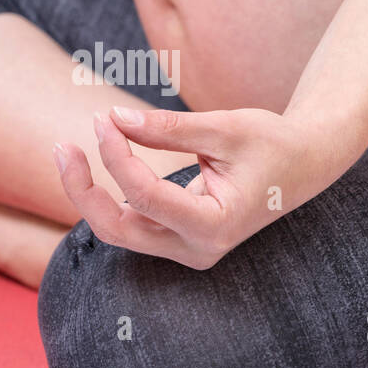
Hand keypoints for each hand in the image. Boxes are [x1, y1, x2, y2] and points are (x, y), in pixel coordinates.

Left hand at [53, 106, 334, 269]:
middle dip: (84, 191)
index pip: (148, 197)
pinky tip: (93, 162)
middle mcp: (198, 248)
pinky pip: (132, 224)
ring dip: (90, 195)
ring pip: (120, 231)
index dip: (118, 157)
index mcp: (216, 226)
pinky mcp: (178, 239)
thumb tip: (112, 119)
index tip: (104, 119)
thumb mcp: (225, 128)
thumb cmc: (272, 142)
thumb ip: (168, 128)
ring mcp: (187, 249)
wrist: (305, 164)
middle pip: (120, 230)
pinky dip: (109, 195)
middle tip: (63, 147)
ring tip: (70, 151)